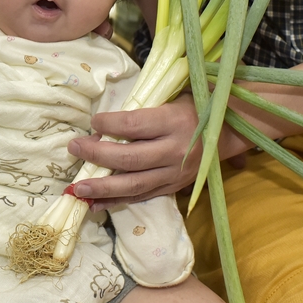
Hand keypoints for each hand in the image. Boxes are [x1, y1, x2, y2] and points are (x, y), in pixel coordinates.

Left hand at [67, 94, 245, 208]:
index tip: (93, 121)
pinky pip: (142, 197)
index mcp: (175, 122)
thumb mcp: (172, 98)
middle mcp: (176, 150)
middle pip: (130, 158)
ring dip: (102, 188)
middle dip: (97, 155)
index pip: (134, 124)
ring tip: (78, 189)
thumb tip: (103, 125)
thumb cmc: (193, 107)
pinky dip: (117, 202)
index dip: (109, 124)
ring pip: (134, 184)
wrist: (228, 130)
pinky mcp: (174, 187)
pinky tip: (95, 204)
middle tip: (74, 149)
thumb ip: (142, 111)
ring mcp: (175, 173)